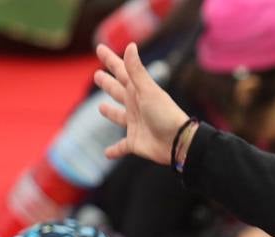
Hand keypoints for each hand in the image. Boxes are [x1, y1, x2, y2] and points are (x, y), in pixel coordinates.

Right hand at [96, 42, 190, 165]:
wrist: (178, 142)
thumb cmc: (165, 114)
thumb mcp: (148, 90)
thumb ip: (137, 70)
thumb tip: (130, 45)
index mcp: (138, 91)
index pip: (121, 71)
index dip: (110, 60)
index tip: (99, 48)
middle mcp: (135, 106)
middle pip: (117, 91)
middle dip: (108, 84)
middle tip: (97, 76)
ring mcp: (135, 125)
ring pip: (118, 117)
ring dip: (110, 113)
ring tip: (101, 108)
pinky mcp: (134, 143)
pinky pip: (121, 147)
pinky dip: (114, 150)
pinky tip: (107, 153)